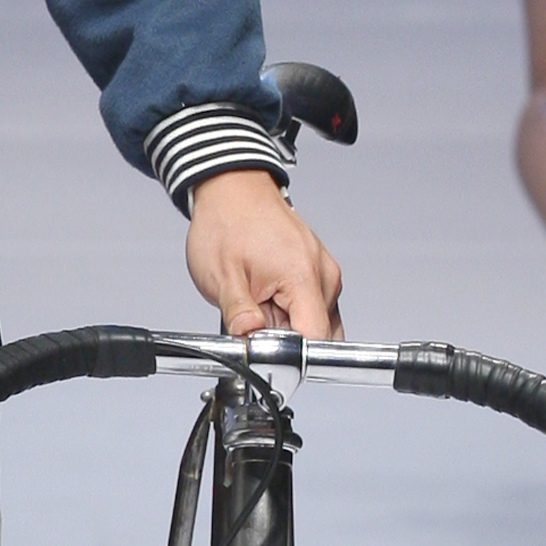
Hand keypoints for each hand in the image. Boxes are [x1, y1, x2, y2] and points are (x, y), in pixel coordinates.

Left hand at [185, 167, 342, 338]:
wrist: (233, 190)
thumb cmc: (227, 223)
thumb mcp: (221, 275)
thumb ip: (239, 313)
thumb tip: (249, 339)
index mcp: (304, 276)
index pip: (315, 338)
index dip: (289, 354)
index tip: (265, 350)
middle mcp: (324, 276)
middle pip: (317, 335)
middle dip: (284, 339)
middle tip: (254, 316)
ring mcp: (325, 274)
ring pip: (315, 323)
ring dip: (286, 324)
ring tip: (260, 301)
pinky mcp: (320, 273)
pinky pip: (311, 307)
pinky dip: (290, 310)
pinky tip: (269, 296)